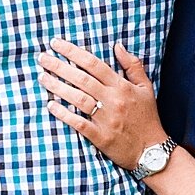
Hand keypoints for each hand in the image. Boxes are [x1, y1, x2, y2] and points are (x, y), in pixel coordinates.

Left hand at [38, 38, 163, 172]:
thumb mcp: (146, 88)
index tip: (56, 44)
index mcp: (122, 87)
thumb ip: (133, 65)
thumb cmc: (147, 118)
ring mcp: (106, 119)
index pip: (94, 64)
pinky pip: (79, 123)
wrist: (152, 151)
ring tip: (42, 78)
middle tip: (42, 58)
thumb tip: (118, 46)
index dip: (73, 52)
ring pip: (78, 99)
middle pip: (82, 79)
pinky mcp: (101, 137)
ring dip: (58, 87)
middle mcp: (113, 100)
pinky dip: (64, 114)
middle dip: (59, 66)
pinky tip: (50, 105)